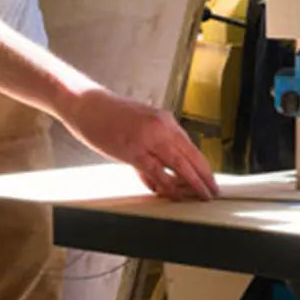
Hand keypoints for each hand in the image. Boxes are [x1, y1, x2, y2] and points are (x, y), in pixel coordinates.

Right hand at [61, 88, 219, 200]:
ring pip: (178, 164)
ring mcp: (148, 138)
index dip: (202, 165)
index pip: (190, 146)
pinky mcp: (133, 150)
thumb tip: (159, 174)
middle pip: (190, 155)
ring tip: (200, 196)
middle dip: (204, 176)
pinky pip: (156, 172)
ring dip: (192, 183)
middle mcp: (160, 127)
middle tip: (213, 192)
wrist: (87, 104)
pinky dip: (168, 185)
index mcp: (164, 120)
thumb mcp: (138, 127)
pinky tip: (174, 195)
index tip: (210, 178)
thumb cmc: (109, 115)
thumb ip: (151, 149)